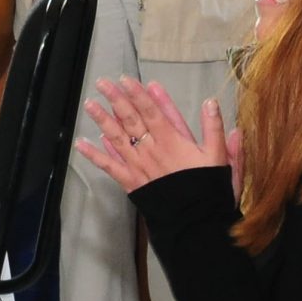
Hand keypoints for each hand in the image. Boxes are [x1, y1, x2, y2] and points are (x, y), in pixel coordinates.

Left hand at [73, 78, 229, 193]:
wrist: (196, 221)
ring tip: (89, 104)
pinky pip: (110, 167)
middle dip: (116, 99)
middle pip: (131, 120)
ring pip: (117, 138)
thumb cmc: (209, 189)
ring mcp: (139, 166)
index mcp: (172, 141)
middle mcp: (151, 150)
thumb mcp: (219, 157)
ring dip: (102, 120)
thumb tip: (211, 102)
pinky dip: (95, 155)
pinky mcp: (132, 182)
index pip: (152, 111)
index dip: (138, 94)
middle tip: (103, 83)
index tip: (126, 79)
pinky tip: (82, 144)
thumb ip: (214, 128)